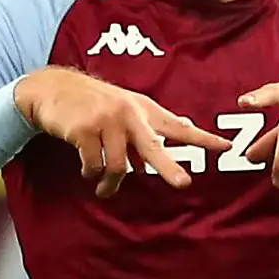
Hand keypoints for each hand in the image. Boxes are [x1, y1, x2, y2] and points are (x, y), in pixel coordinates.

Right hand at [16, 66, 231, 198]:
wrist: (52, 88)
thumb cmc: (93, 103)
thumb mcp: (126, 107)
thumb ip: (152, 123)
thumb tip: (186, 125)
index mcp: (144, 110)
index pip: (179, 127)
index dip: (203, 138)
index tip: (226, 146)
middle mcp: (129, 114)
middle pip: (153, 147)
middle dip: (169, 167)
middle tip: (184, 184)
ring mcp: (106, 121)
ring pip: (119, 166)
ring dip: (111, 184)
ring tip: (104, 189)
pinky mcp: (84, 130)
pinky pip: (94, 165)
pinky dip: (91, 173)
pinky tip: (87, 171)